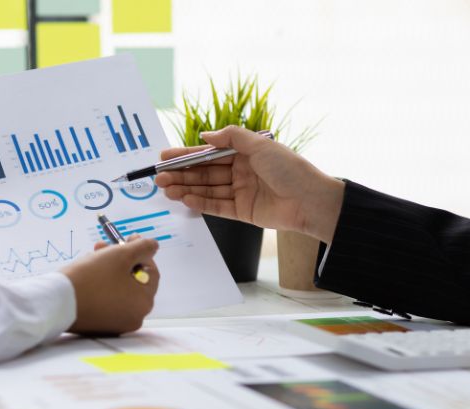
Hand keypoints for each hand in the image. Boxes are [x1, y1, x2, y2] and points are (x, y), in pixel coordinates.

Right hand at [61, 236, 159, 335]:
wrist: (56, 302)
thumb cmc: (91, 277)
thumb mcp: (121, 255)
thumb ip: (143, 247)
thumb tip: (153, 245)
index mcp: (144, 302)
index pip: (151, 272)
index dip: (140, 252)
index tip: (128, 238)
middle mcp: (135, 317)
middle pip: (134, 281)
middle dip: (121, 260)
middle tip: (104, 247)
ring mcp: (118, 324)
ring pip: (120, 290)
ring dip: (110, 271)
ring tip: (92, 259)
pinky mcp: (100, 326)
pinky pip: (108, 301)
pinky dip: (102, 288)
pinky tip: (88, 277)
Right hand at [155, 125, 345, 242]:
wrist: (310, 200)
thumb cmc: (290, 169)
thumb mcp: (260, 145)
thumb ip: (231, 138)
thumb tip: (206, 136)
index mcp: (245, 153)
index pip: (209, 153)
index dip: (186, 155)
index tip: (165, 156)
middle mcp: (241, 171)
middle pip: (204, 173)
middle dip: (181, 174)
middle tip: (158, 176)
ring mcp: (241, 192)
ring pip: (207, 189)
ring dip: (186, 188)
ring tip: (165, 188)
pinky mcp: (243, 212)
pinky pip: (216, 206)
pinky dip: (200, 202)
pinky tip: (184, 198)